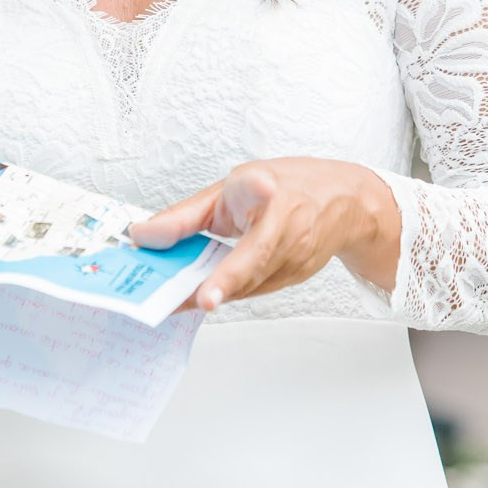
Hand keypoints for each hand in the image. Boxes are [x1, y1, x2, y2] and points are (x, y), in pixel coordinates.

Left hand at [130, 158, 401, 311]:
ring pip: (250, 281)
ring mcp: (296, 253)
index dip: (260, 192)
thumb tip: (142, 237)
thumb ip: (186, 215)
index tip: (262, 189)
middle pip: (258, 255)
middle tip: (201, 298)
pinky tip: (201, 294)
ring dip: (214, 292)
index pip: (262, 191)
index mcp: (268, 188)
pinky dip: (227, 292)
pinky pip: (253, 289)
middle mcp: (287, 222)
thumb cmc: (287, 188)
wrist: (346, 203)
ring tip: (175, 300)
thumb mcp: (232, 186)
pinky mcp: (296, 275)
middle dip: (229, 278)